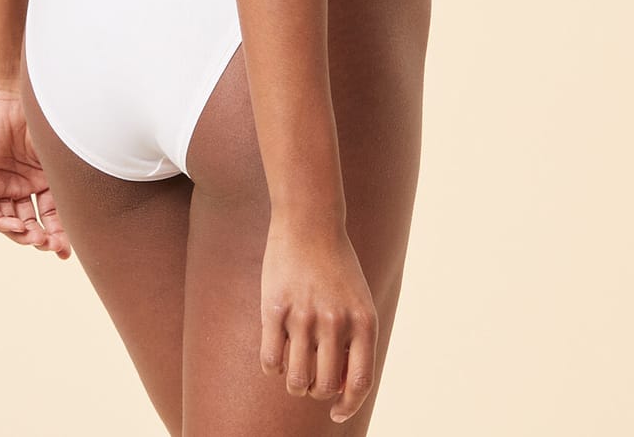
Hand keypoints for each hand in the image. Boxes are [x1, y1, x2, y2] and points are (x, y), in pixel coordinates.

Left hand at [0, 91, 70, 258]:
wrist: (18, 92)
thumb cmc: (46, 116)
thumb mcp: (63, 153)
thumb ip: (76, 176)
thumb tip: (108, 200)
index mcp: (45, 179)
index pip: (52, 216)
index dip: (59, 235)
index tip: (67, 252)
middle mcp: (24, 184)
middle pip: (32, 222)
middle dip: (43, 239)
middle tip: (54, 247)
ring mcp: (3, 182)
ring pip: (10, 220)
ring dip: (23, 234)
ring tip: (37, 239)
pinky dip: (2, 222)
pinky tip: (18, 226)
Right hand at [260, 216, 377, 421]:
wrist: (310, 221)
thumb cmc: (336, 267)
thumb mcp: (358, 302)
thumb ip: (355, 343)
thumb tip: (340, 391)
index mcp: (363, 322)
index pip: (359, 383)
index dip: (347, 405)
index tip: (336, 413)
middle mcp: (336, 321)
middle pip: (324, 386)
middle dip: (315, 391)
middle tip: (309, 376)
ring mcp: (304, 315)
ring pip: (296, 380)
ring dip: (293, 383)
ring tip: (292, 368)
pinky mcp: (274, 308)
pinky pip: (270, 360)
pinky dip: (272, 367)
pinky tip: (275, 351)